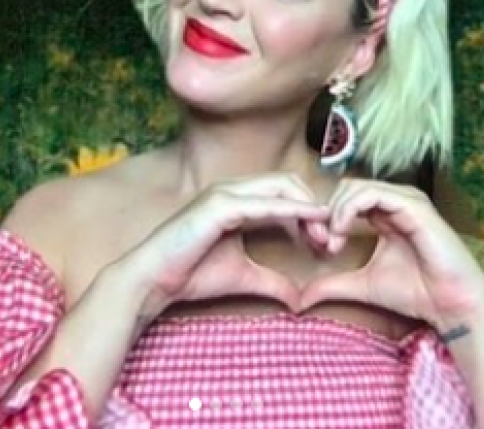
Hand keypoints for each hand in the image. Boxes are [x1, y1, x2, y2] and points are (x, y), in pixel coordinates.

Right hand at [121, 175, 330, 318]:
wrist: (154, 280)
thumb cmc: (191, 274)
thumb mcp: (243, 276)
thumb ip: (272, 281)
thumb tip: (299, 300)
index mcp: (236, 200)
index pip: (284, 192)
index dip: (309, 212)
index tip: (325, 242)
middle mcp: (232, 190)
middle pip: (288, 183)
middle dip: (313, 207)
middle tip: (329, 239)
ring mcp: (224, 194)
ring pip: (280, 186)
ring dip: (307, 208)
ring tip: (323, 235)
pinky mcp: (219, 206)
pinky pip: (264, 203)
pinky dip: (291, 210)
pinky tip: (310, 222)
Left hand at [298, 180, 483, 328]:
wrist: (450, 306)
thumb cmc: (416, 293)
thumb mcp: (363, 285)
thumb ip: (334, 284)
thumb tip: (302, 296)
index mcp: (386, 213)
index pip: (346, 198)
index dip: (326, 217)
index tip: (318, 246)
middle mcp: (397, 202)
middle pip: (347, 188)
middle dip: (328, 213)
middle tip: (322, 243)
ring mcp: (407, 201)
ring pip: (356, 187)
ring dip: (336, 212)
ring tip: (332, 241)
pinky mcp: (414, 206)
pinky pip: (372, 194)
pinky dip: (349, 210)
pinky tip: (342, 232)